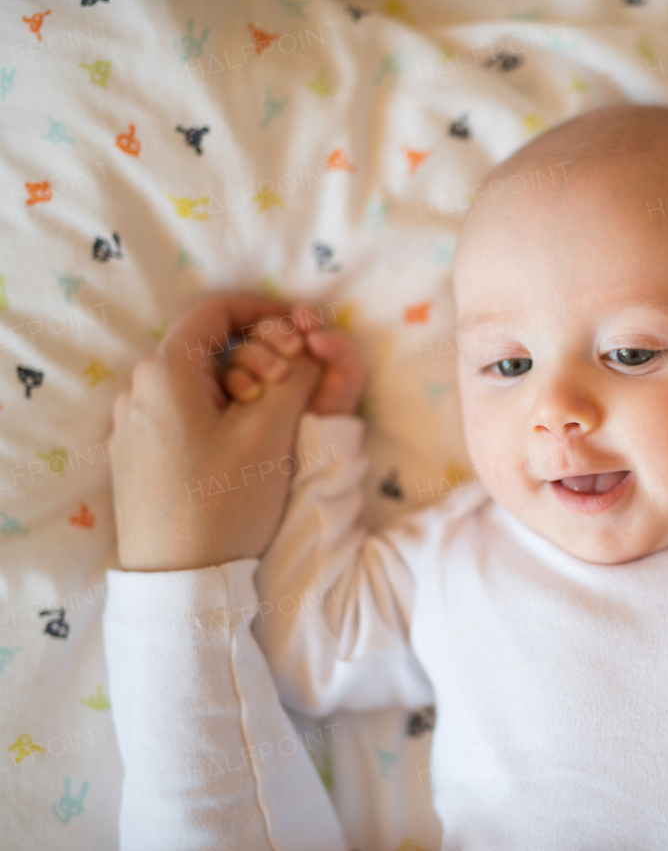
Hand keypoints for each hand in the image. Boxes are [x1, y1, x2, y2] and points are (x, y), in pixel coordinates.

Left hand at [109, 296, 323, 569]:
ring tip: (271, 421)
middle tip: (294, 383)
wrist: (178, 580)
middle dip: (259, 353)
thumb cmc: (224, 502)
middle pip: (207, 345)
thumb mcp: (271, 432)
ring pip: (197, 381)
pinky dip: (219, 411)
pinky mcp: (136, 455)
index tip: (303, 333)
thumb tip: (311, 344)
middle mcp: (138, 389)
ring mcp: (132, 424)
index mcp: (165, 372)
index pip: (216, 311)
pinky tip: (243, 445)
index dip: (266, 313)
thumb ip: (297, 376)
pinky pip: (182, 412)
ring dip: (242, 384)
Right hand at [219, 304, 364, 415]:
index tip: (304, 320)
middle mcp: (273, 361)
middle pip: (261, 329)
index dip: (296, 315)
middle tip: (293, 349)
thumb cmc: (327, 422)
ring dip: (254, 355)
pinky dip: (237, 378)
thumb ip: (340, 348)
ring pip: (239, 351)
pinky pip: (224, 377)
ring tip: (276, 376)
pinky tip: (252, 393)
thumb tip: (311, 328)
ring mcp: (249, 381)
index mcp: (300, 352)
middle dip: (275, 332)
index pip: (289, 320)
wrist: (304, 466)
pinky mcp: (228, 400)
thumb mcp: (345, 382)